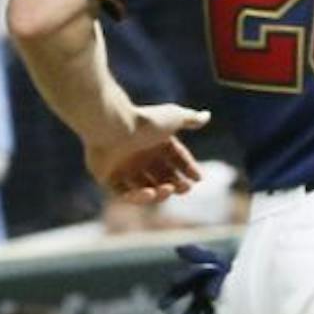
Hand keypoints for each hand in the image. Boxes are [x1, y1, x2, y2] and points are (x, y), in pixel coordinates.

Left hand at [85, 103, 210, 204]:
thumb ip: (190, 119)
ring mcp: (124, 168)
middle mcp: (140, 155)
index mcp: (156, 141)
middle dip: (176, 184)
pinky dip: (137, 197)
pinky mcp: (107, 178)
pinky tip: (149, 193)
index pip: (176, 157)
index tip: (199, 178)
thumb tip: (207, 116)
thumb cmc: (145, 122)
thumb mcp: (174, 117)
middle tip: (184, 188)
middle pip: (163, 175)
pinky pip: (123, 193)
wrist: (113, 127)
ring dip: (159, 193)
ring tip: (167, 190)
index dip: (188, 168)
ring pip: (145, 187)